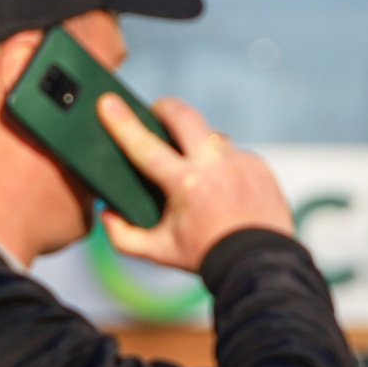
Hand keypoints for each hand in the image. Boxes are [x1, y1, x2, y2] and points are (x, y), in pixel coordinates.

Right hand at [96, 93, 292, 271]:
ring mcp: (239, 162)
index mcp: (186, 184)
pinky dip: (220, 163)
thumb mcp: (159, 252)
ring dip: (195, 143)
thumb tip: (106, 212)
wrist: (260, 265)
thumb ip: (123, 236)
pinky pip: (232, 153)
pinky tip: (219, 183)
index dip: (122, 122)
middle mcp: (214, 165)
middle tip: (155, 113)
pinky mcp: (258, 165)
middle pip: (183, 115)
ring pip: (209, 135)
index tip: (107, 102)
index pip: (145, 145)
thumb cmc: (206, 257)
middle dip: (164, 108)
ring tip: (191, 164)